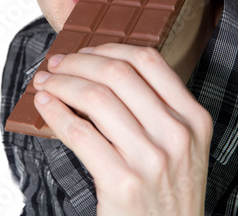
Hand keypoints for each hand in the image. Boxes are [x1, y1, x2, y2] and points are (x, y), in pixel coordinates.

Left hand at [33, 43, 212, 214]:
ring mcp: (151, 159)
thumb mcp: (177, 144)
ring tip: (46, 84)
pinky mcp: (123, 183)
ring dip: (62, 84)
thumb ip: (154, 108)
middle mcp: (176, 134)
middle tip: (57, 65)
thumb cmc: (166, 190)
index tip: (86, 51)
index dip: (110, 47)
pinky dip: (56, 113)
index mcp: (192, 117)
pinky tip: (45, 106)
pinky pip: (80, 133)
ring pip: (96, 98)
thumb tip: (100, 70)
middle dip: (78, 63)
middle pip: (117, 73)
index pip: (148, 60)